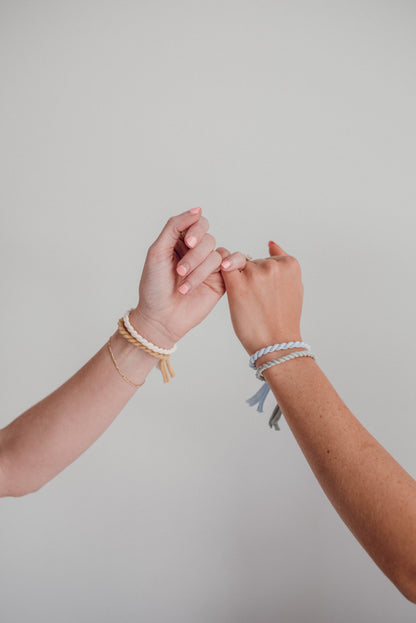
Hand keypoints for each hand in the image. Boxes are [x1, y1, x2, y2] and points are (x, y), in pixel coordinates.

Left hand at [130, 208, 228, 346]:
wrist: (160, 318)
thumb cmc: (154, 287)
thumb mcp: (157, 252)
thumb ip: (175, 227)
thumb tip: (198, 209)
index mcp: (180, 242)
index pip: (197, 223)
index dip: (195, 230)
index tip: (187, 243)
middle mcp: (196, 252)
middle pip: (208, 239)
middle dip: (194, 256)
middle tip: (179, 271)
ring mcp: (210, 266)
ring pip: (217, 255)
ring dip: (200, 271)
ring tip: (184, 287)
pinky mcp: (221, 281)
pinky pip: (235, 263)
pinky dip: (232, 263)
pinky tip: (224, 270)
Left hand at [220, 241, 303, 354]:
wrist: (277, 344)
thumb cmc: (285, 319)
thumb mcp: (295, 286)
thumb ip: (283, 263)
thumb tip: (269, 244)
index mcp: (290, 263)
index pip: (269, 258)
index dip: (262, 276)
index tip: (265, 293)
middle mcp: (273, 265)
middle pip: (252, 262)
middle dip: (250, 277)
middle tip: (256, 301)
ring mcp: (255, 273)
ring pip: (238, 266)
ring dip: (237, 280)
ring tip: (247, 301)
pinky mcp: (238, 284)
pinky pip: (224, 268)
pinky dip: (221, 274)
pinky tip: (226, 287)